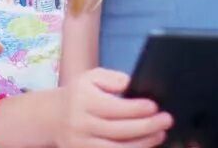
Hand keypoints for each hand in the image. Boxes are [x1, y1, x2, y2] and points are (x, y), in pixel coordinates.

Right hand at [56, 68, 172, 147]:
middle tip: (166, 120)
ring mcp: (82, 144)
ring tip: (160, 135)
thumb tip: (131, 84)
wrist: (51, 117)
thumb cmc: (78, 94)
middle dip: (146, 127)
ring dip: (143, 144)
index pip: (114, 108)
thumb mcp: (91, 77)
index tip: (155, 106)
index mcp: (84, 102)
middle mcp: (81, 125)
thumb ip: (112, 78)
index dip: (137, 109)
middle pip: (119, 130)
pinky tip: (145, 146)